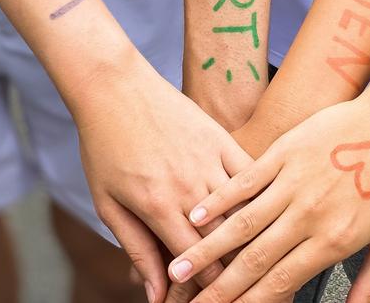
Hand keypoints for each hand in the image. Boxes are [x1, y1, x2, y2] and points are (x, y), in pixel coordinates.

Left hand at [75, 52, 253, 302]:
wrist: (115, 88)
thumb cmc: (105, 145)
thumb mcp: (108, 204)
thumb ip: (136, 250)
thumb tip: (155, 295)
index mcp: (158, 206)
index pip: (197, 265)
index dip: (207, 291)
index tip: (212, 301)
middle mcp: (189, 187)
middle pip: (227, 245)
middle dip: (232, 272)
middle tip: (234, 288)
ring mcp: (210, 161)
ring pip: (246, 213)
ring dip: (251, 240)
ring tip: (255, 257)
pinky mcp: (222, 140)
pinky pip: (252, 177)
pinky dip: (259, 199)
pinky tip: (264, 214)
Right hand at [167, 87, 369, 302]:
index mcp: (335, 239)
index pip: (282, 282)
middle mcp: (308, 214)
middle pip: (254, 260)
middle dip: (219, 288)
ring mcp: (293, 181)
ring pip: (242, 224)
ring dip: (208, 249)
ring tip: (181, 267)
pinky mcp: (285, 151)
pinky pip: (245, 181)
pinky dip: (219, 200)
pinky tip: (196, 215)